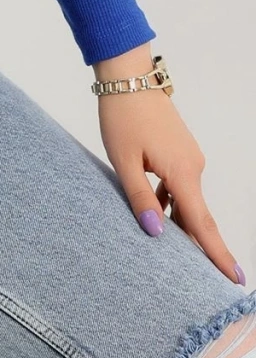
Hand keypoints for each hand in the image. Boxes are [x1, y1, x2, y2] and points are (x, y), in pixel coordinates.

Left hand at [94, 45, 243, 284]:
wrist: (129, 77)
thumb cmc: (122, 117)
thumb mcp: (123, 161)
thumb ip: (139, 198)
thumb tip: (155, 233)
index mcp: (181, 172)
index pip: (202, 223)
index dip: (216, 254)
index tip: (234, 278)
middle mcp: (193, 167)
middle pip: (198, 216)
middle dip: (201, 247)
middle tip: (205, 280)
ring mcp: (189, 158)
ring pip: (188, 202)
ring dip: (182, 225)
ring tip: (174, 255)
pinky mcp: (180, 152)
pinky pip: (180, 187)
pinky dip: (173, 204)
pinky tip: (157, 215)